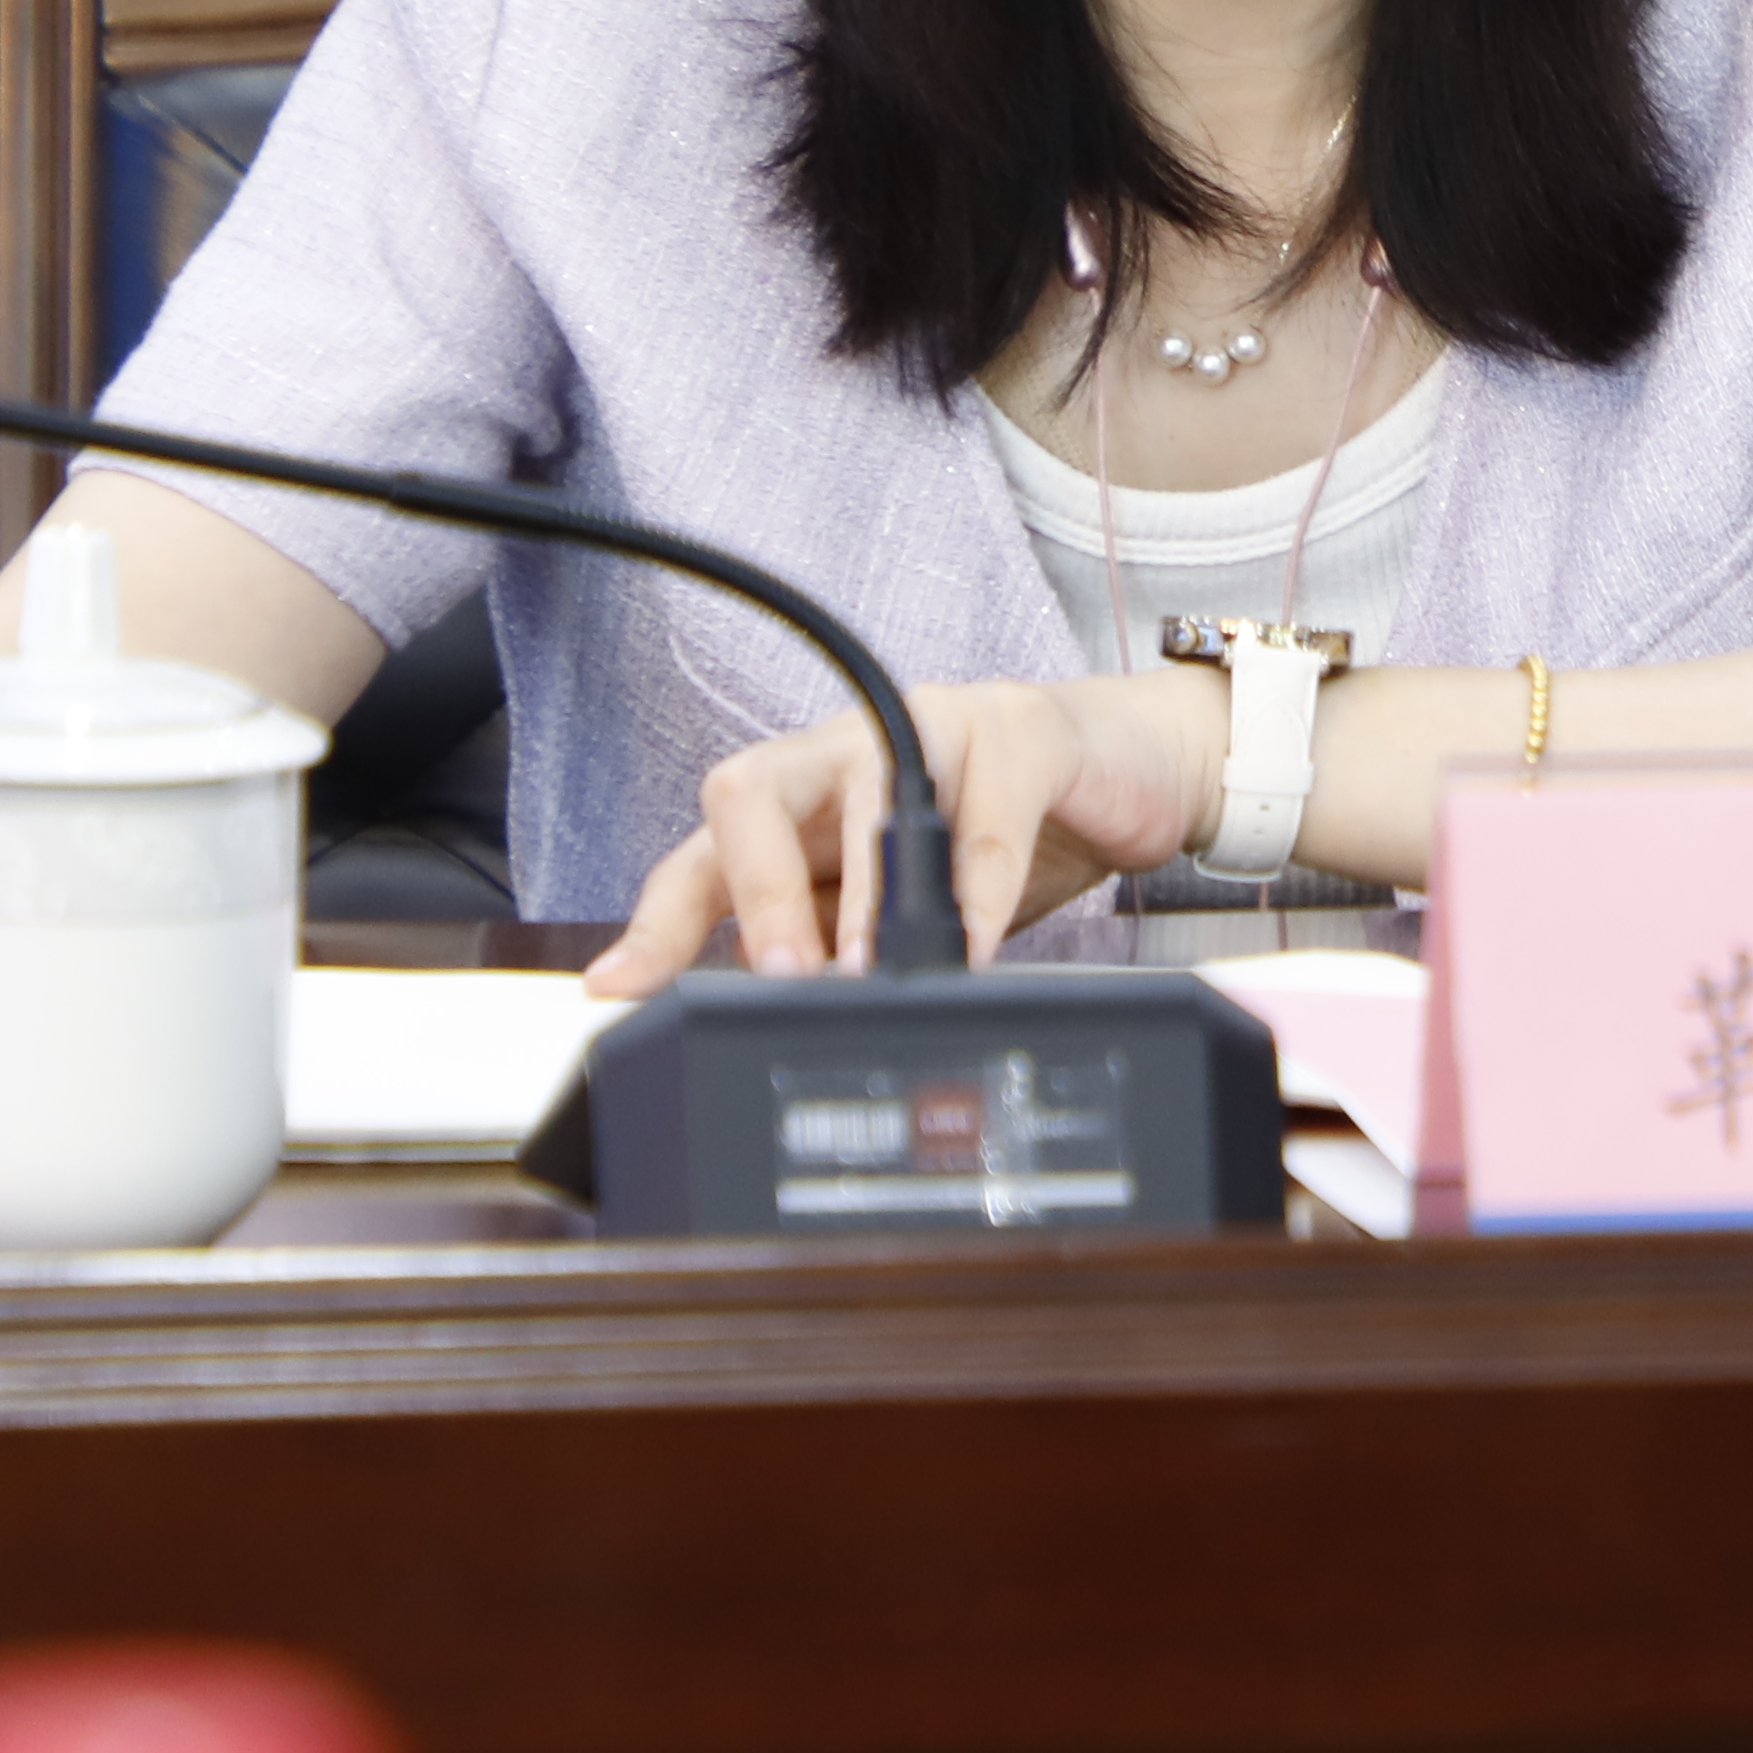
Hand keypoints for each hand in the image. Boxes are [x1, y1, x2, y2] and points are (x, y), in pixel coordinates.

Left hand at [589, 668, 1225, 991]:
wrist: (1135, 769)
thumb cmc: (1010, 836)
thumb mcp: (906, 910)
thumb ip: (841, 948)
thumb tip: (779, 1027)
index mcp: (806, 801)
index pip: (705, 856)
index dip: (655, 924)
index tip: (618, 988)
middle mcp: (847, 750)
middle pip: (747, 794)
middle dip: (754, 891)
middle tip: (785, 974)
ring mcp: (929, 725)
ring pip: (859, 791)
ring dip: (860, 899)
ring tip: (866, 974)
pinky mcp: (1018, 728)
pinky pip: (982, 809)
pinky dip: (971, 892)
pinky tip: (967, 948)